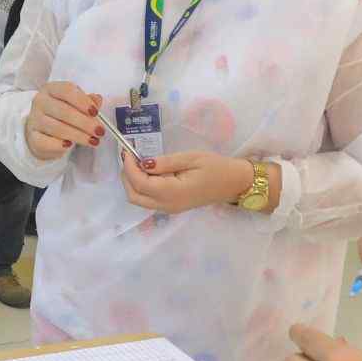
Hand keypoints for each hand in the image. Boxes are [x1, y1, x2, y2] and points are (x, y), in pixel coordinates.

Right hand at [24, 81, 101, 161]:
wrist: (42, 131)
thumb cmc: (62, 114)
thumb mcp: (75, 104)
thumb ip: (87, 101)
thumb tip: (97, 100)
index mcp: (51, 89)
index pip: (67, 90)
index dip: (83, 101)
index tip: (96, 112)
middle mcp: (40, 101)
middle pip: (63, 111)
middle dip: (85, 123)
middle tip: (99, 131)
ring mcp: (34, 119)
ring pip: (57, 128)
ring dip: (78, 136)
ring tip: (93, 141)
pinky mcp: (33, 137)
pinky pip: (46, 142)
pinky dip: (59, 144)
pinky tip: (70, 145)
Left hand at [122, 151, 251, 214]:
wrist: (234, 184)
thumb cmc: (216, 167)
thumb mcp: (190, 158)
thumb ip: (165, 162)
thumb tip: (143, 163)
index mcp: (172, 193)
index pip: (140, 183)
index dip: (129, 167)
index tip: (126, 151)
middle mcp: (167, 205)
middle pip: (134, 196)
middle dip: (127, 176)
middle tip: (130, 157)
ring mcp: (169, 209)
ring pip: (139, 200)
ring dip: (133, 182)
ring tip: (139, 163)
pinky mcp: (171, 207)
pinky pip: (149, 200)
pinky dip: (142, 187)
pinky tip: (150, 172)